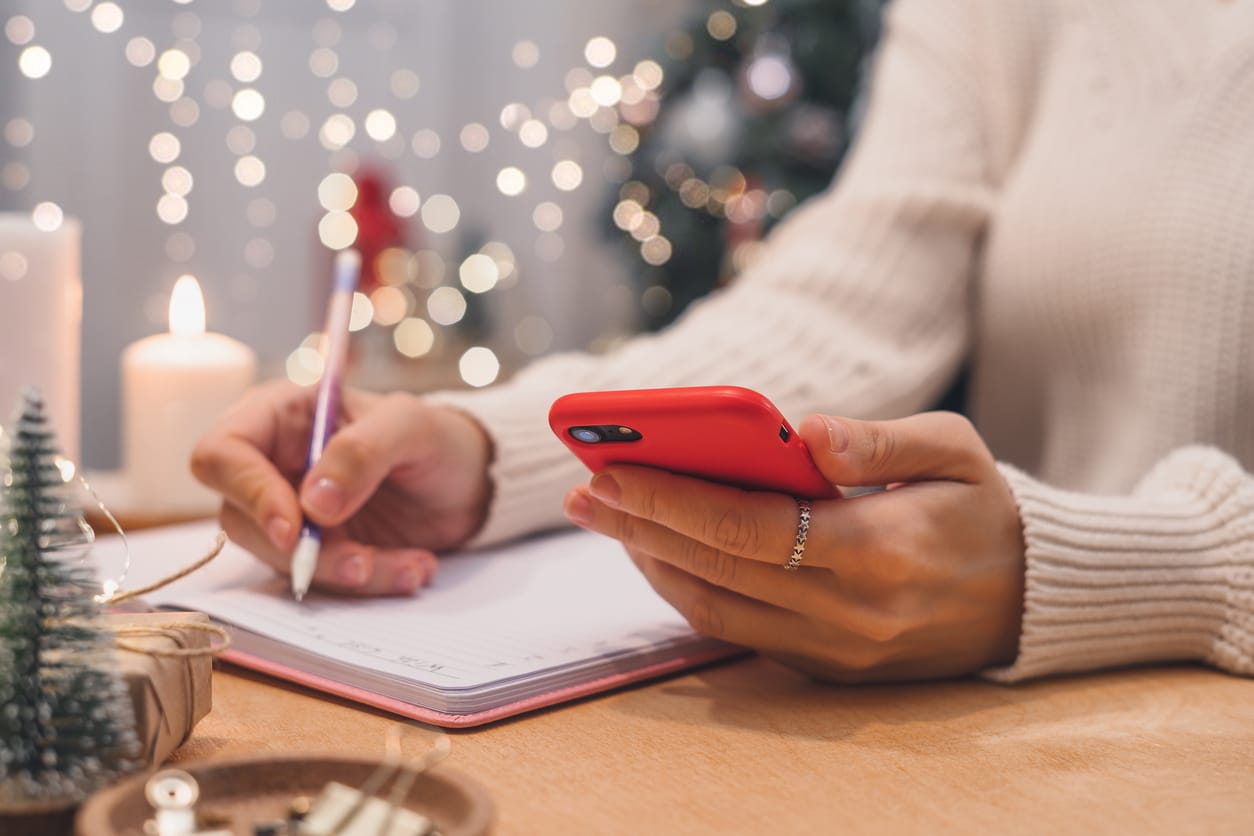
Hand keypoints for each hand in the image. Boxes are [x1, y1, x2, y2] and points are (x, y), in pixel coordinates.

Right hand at [191, 380, 492, 595]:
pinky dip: (370, 583)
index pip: (222, 453)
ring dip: (346, 573)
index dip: (248, 493)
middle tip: (361, 563)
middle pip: (241, 519)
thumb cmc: (436, 438)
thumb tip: (312, 504)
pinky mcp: (319, 551)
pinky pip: (324, 579)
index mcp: (279, 415)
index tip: (295, 528)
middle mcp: (273, 466)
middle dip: (302, 551)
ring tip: (411, 566)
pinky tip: (414, 569)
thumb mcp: (411, 427)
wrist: (471, 482)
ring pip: (284, 560)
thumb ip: (362, 452)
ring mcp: (292, 514)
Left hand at [562, 411, 1025, 681]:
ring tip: (606, 516)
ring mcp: (837, 651)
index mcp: (882, 549)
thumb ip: (879, 439)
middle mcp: (851, 612)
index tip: (611, 468)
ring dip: (651, 561)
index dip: (672, 498)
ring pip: (715, 609)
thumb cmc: (984, 510)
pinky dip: (688, 589)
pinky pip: (736, 632)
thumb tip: (800, 431)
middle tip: (583, 490)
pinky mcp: (828, 670)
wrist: (1029, 601)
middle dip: (640, 526)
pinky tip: (659, 550)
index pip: (751, 526)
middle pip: (717, 568)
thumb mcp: (956, 451)